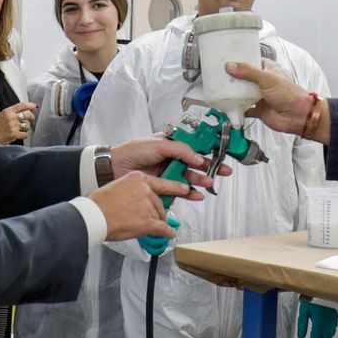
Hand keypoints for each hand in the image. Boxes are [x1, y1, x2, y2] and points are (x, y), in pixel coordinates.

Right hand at [0, 102, 38, 143]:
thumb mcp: (3, 114)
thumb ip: (13, 112)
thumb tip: (26, 111)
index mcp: (8, 111)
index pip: (22, 105)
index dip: (30, 105)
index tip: (35, 107)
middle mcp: (11, 117)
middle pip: (28, 114)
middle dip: (32, 117)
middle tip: (31, 119)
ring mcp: (13, 126)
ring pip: (27, 125)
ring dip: (26, 128)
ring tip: (21, 129)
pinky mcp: (14, 134)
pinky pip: (25, 134)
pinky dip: (24, 135)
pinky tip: (20, 135)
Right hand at [91, 171, 197, 242]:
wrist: (94, 216)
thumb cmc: (100, 203)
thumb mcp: (118, 186)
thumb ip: (133, 190)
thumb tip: (139, 200)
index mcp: (138, 178)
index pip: (161, 184)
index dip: (174, 188)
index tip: (184, 189)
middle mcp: (146, 190)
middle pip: (160, 202)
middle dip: (158, 211)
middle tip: (153, 217)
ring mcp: (148, 206)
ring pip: (160, 216)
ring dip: (157, 222)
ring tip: (147, 227)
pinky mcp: (148, 222)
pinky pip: (163, 228)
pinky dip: (167, 233)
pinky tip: (169, 235)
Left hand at [108, 136, 230, 197]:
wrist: (114, 168)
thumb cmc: (133, 151)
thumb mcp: (160, 145)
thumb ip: (181, 150)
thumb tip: (198, 158)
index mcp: (171, 143)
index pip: (194, 145)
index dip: (207, 150)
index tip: (220, 154)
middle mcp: (171, 157)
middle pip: (195, 163)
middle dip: (210, 167)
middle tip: (223, 171)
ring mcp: (167, 172)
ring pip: (189, 177)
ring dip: (200, 180)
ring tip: (209, 183)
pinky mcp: (163, 186)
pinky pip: (179, 190)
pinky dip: (189, 193)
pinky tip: (196, 194)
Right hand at [226, 61, 329, 142]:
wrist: (298, 116)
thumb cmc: (290, 94)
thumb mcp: (267, 78)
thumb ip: (248, 72)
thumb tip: (231, 66)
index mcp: (266, 69)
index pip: (249, 60)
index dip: (238, 60)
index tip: (225, 58)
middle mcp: (262, 81)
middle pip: (242, 77)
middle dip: (232, 77)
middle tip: (218, 74)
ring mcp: (259, 95)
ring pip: (241, 92)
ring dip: (232, 92)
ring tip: (219, 89)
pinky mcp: (257, 109)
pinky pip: (243, 108)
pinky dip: (236, 109)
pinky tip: (228, 106)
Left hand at [296, 299, 337, 337]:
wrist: (324, 289)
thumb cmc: (312, 299)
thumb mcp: (303, 312)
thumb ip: (302, 327)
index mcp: (319, 325)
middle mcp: (328, 326)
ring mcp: (333, 323)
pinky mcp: (335, 319)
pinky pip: (332, 332)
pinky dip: (326, 337)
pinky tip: (321, 335)